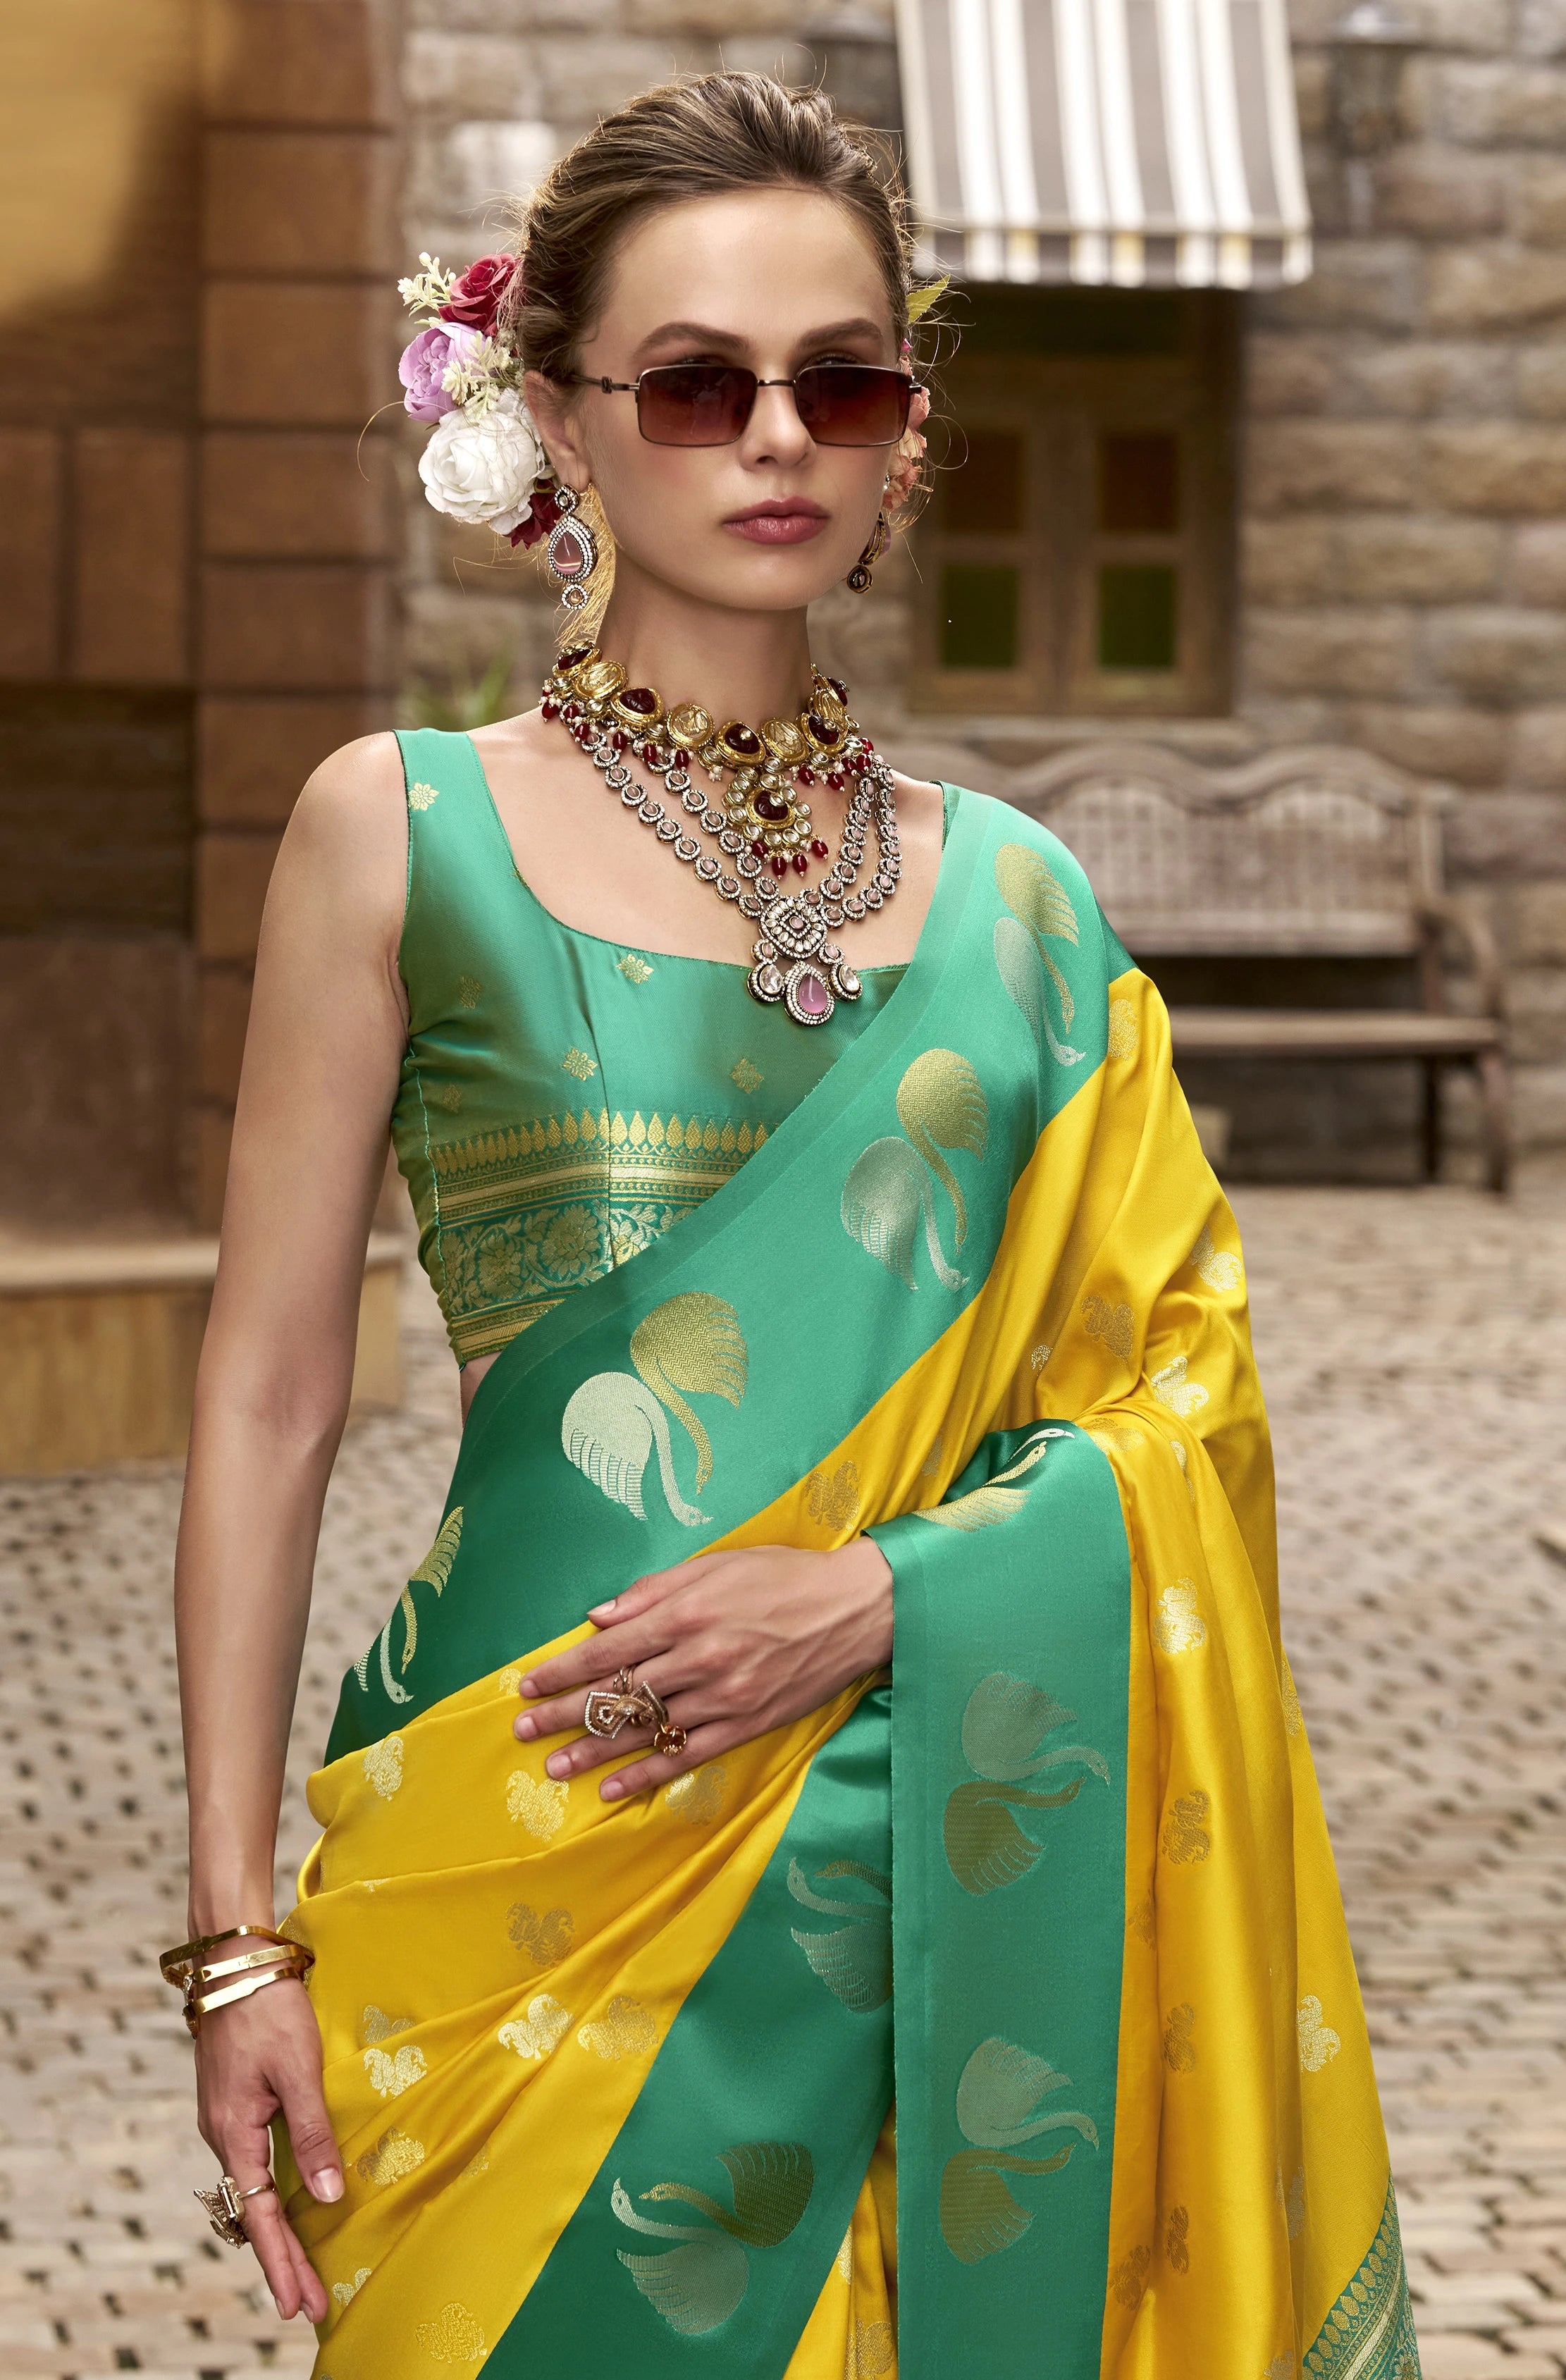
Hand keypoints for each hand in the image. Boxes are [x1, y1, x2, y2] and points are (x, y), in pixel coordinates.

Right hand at [193, 1958, 341, 2321]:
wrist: (235, 1964)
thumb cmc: (269, 2012)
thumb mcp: (298, 2071)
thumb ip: (312, 2133)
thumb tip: (327, 2196)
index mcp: (234, 2134)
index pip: (260, 2216)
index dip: (281, 2262)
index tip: (297, 2305)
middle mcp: (223, 2136)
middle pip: (254, 2214)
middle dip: (282, 2262)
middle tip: (308, 2307)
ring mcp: (227, 2121)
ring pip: (253, 2193)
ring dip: (278, 2233)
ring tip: (303, 2272)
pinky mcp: (235, 2106)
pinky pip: (254, 2167)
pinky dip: (272, 2199)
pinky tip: (290, 2208)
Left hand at [513, 1538, 892, 1800]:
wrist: (857, 1609)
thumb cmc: (784, 1575)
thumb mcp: (718, 1563)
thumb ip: (654, 1590)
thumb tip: (599, 1614)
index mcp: (688, 1612)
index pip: (609, 1648)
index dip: (563, 1670)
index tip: (528, 1686)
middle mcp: (700, 1657)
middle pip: (619, 1693)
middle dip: (564, 1714)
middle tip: (524, 1732)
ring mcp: (724, 1696)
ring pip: (646, 1730)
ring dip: (594, 1752)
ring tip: (554, 1768)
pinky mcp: (747, 1724)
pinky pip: (687, 1755)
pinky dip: (647, 1775)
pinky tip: (612, 1790)